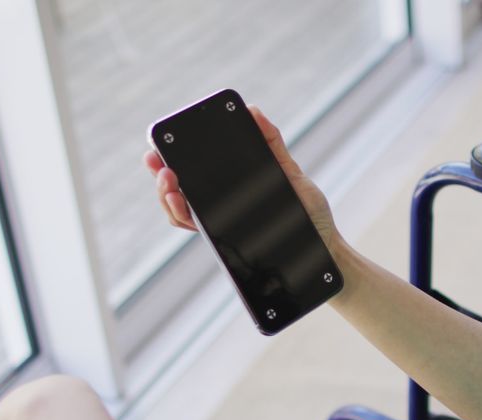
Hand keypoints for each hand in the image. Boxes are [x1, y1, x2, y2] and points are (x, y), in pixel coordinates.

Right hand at [143, 105, 344, 254]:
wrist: (325, 246)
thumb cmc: (307, 211)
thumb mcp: (290, 172)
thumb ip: (271, 143)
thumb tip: (254, 111)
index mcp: (229, 187)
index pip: (192, 173)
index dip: (169, 160)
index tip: (156, 146)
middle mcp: (220, 206)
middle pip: (177, 192)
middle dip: (160, 177)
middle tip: (160, 165)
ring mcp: (221, 223)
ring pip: (179, 213)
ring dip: (167, 198)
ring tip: (170, 186)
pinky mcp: (227, 241)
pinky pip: (197, 229)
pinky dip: (184, 217)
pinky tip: (183, 204)